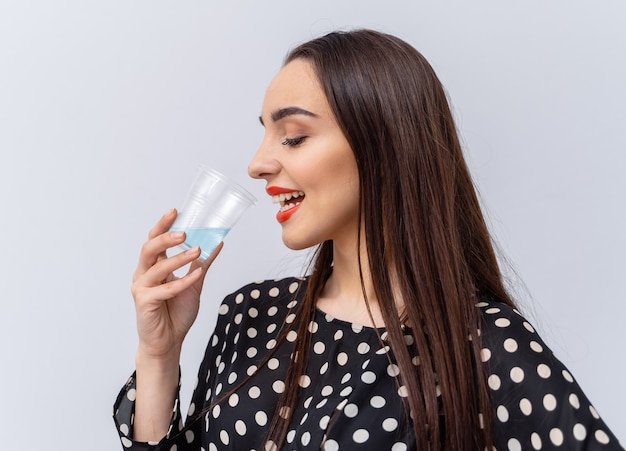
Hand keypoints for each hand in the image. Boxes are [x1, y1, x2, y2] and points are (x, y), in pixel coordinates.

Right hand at [131, 209, 222, 360]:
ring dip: (178, 258)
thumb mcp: (195, 284)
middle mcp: (144, 274)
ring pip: (156, 267)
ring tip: (197, 250)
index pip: (155, 240)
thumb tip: (217, 242)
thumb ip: (202, 264)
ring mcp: (142, 288)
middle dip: (165, 238)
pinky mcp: (144, 303)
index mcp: (153, 267)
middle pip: (149, 249)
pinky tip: (196, 276)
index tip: (176, 211)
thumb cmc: (176, 313)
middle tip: (184, 232)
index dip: (163, 225)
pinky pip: (164, 289)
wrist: (169, 342)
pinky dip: (182, 281)